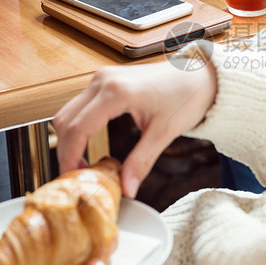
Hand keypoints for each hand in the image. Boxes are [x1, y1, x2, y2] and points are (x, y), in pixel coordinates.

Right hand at [53, 60, 217, 197]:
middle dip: (65, 150)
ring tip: (82, 164)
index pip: (77, 129)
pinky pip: (79, 105)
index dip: (69, 157)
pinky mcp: (105, 79)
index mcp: (116, 92)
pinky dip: (77, 126)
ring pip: (68, 111)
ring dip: (69, 138)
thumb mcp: (164, 133)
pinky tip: (89, 145)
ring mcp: (102, 77)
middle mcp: (103, 80)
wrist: (200, 75)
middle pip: (65, 120)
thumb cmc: (186, 96)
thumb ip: (141, 162)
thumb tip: (127, 189)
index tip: (71, 179)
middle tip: (75, 176)